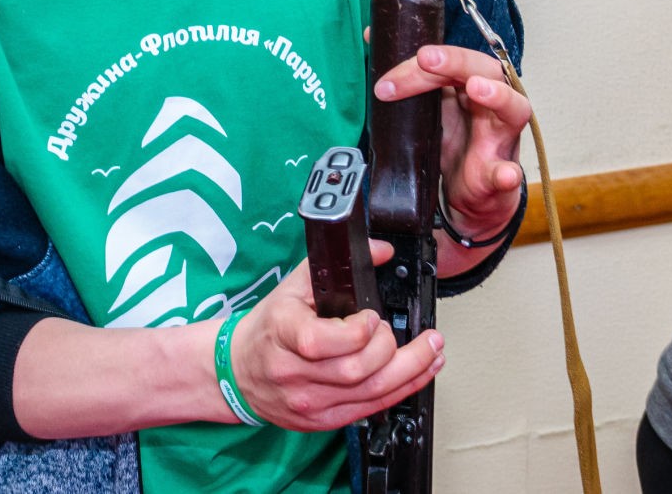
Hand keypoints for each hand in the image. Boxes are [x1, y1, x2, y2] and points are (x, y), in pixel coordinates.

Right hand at [230, 242, 443, 431]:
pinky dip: (403, 389)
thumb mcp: (292, 287)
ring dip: (411, 369)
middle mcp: (293, 373)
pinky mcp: (322, 420)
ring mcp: (308, 401)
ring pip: (370, 393)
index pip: (320, 342)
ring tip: (431, 349)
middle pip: (355, 370)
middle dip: (390, 348)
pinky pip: (371, 409)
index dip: (356, 331)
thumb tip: (381, 250)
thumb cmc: (268, 328)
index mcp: (282, 332)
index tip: (370, 317)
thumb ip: (335, 267)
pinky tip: (420, 371)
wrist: (239, 371)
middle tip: (394, 331)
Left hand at [375, 45, 527, 271]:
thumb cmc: (455, 141)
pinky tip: (503, 173)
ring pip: (514, 107)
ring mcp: (501, 136)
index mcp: (471, 82)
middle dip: (454, 61)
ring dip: (497, 95)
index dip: (420, 60)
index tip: (390, 69)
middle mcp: (492, 102)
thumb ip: (406, 78)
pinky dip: (506, 173)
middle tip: (425, 59)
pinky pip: (508, 171)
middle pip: (482, 70)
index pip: (452, 59)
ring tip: (477, 89)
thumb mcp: (427, 106)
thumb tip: (370, 38)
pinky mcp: (501, 172)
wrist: (468, 189)